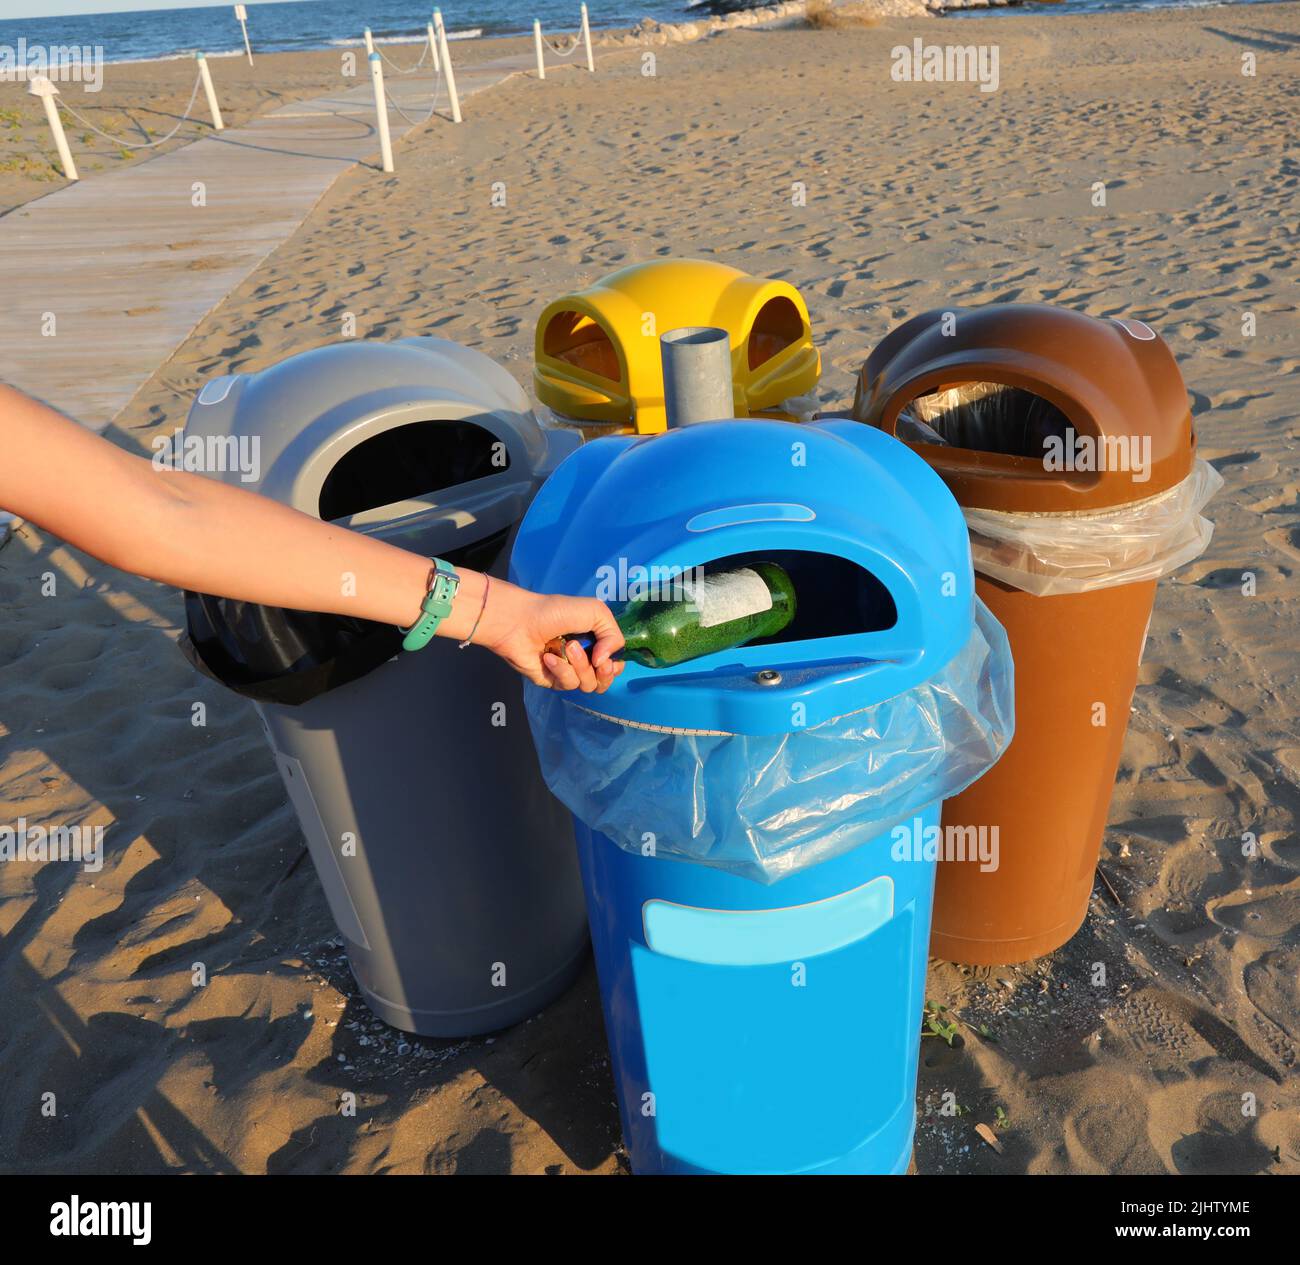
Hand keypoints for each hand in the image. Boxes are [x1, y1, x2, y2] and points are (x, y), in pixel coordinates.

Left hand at [473, 579, 624, 691]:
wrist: (519, 621)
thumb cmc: (554, 611)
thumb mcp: (595, 611)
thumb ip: (613, 635)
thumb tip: (606, 662)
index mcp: (595, 641)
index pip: (614, 663)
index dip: (616, 665)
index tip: (610, 658)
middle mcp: (583, 658)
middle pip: (605, 680)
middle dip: (605, 672)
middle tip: (597, 660)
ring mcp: (567, 671)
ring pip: (588, 684)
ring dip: (581, 666)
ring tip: (568, 647)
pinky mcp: (552, 681)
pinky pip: (568, 685)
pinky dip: (561, 669)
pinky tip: (548, 656)